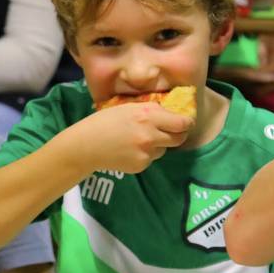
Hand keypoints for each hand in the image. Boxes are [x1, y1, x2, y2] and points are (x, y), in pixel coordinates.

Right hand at [71, 103, 192, 173]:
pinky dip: (145, 154)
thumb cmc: (105, 121)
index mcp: (148, 116)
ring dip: (158, 145)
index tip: (186, 122)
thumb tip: (170, 112)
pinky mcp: (141, 165)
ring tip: (138, 140)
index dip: (187, 123)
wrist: (86, 145)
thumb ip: (151, 110)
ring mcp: (146, 153)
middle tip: (173, 132)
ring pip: (164, 149)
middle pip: (178, 138)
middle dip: (178, 135)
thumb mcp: (128, 107)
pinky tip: (130, 150)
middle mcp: (150, 135)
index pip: (181, 123)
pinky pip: (151, 158)